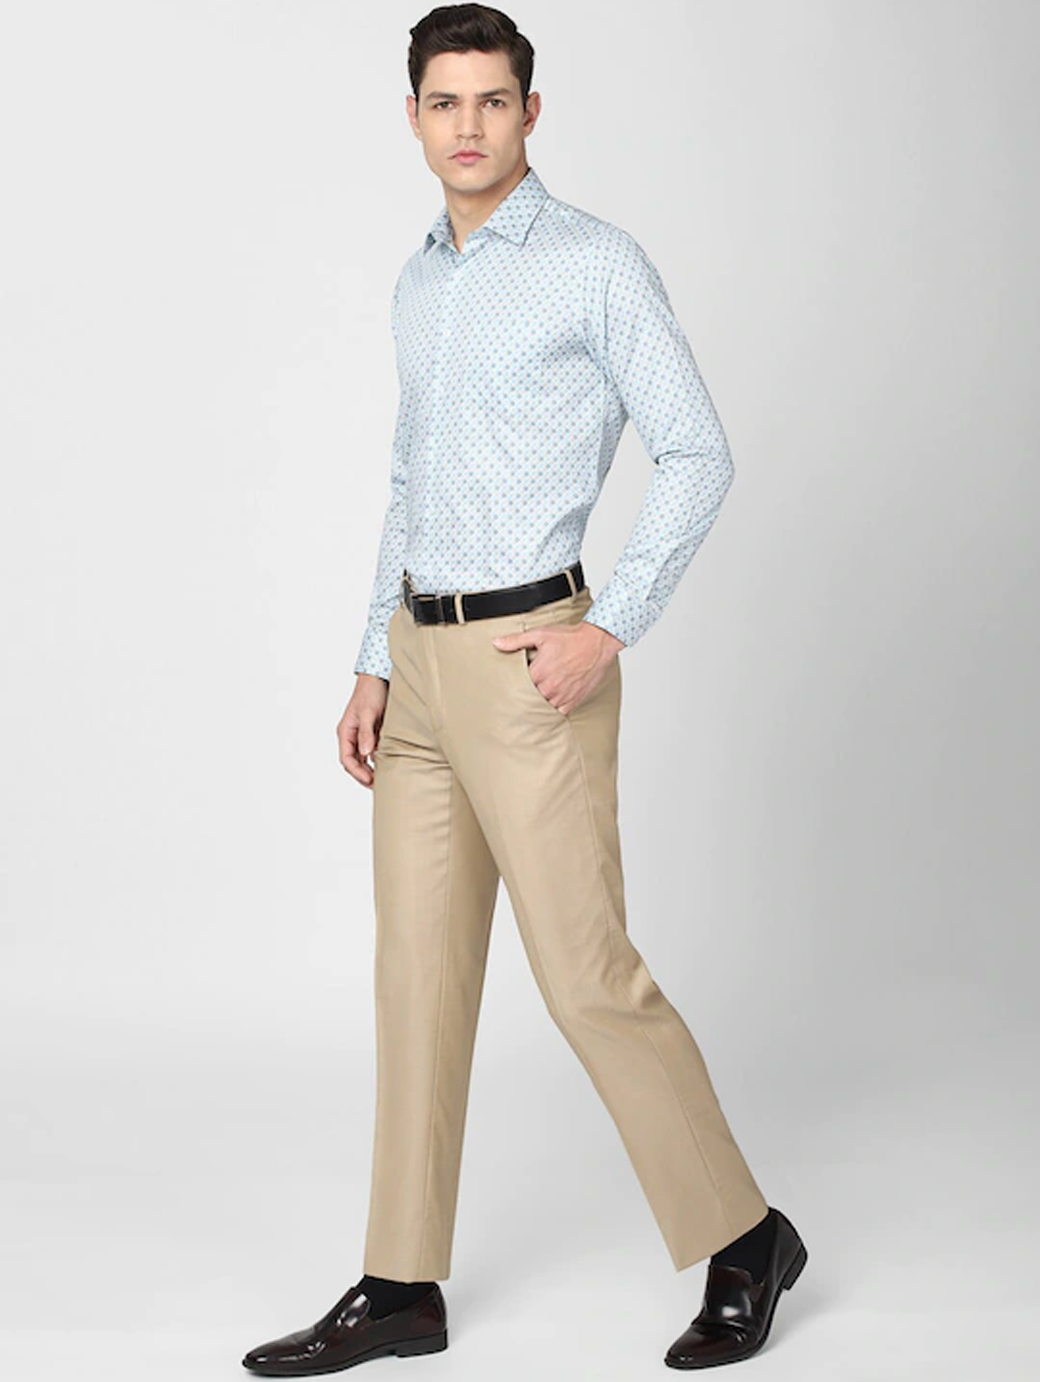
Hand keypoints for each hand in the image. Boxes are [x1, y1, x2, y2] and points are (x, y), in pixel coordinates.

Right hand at [337, 673, 388, 787]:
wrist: (379, 678)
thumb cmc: (371, 692)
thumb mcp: (369, 713)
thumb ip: (367, 733)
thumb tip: (365, 753)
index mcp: (345, 732)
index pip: (346, 759)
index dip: (357, 772)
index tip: (369, 780)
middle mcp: (351, 735)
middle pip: (353, 762)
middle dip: (363, 775)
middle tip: (377, 785)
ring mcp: (361, 734)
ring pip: (362, 758)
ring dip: (370, 769)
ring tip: (382, 778)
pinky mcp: (372, 732)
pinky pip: (372, 750)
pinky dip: (377, 759)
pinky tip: (387, 763)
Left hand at [492, 619, 623, 714]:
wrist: (596, 642)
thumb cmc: (571, 638)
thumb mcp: (540, 634)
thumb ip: (516, 640)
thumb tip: (497, 643)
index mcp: (539, 673)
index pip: (519, 686)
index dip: (517, 684)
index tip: (516, 681)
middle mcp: (549, 687)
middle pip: (530, 698)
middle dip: (528, 693)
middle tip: (528, 689)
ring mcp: (562, 695)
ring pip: (544, 706)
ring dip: (541, 701)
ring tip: (540, 694)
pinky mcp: (574, 700)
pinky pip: (559, 712)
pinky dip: (555, 708)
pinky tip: (553, 700)